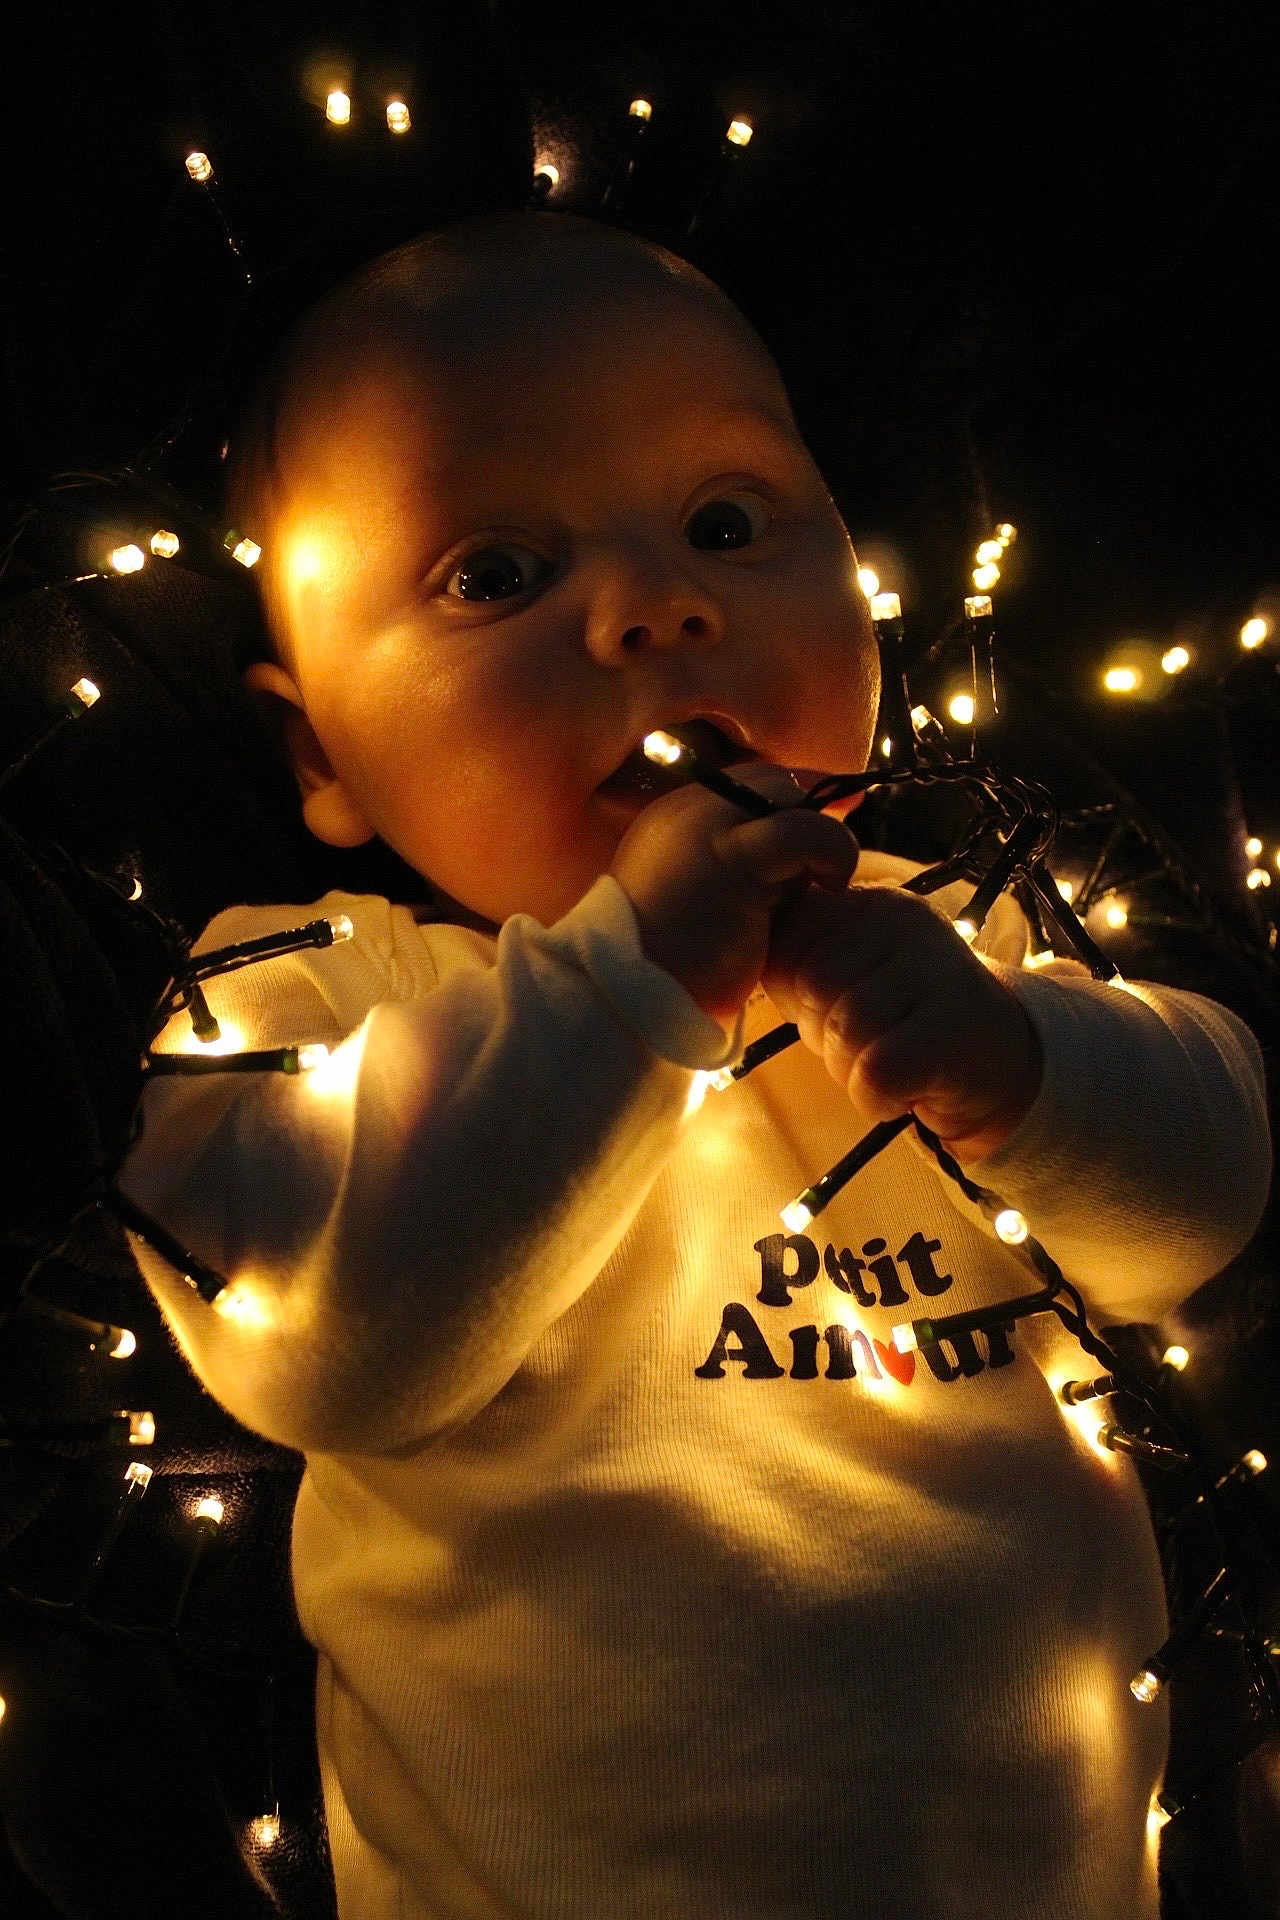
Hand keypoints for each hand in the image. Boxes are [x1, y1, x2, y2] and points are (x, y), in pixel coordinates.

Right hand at [610, 766, 858, 1025]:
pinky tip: (830, 887)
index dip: (791, 805)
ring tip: (822, 884)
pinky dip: (831, 852)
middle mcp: (685, 810)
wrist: (638, 997)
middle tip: (819, 870)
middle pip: (770, 779)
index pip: (748, 785)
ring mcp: (705, 826)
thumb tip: (826, 829)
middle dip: (806, 817)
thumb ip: (756, 864)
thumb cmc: (679, 967)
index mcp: (673, 819)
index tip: (825, 832)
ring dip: (819, 835)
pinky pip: (804, 830)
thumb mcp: (716, 901)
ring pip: (787, 792)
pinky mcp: (734, 856)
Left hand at [761, 881, 1043, 1162]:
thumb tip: (745, 961)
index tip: (833, 1010)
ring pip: (845, 1029)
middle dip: (823, 1034)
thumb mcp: (850, 981)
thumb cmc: (903, 1024)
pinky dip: (876, 1098)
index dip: (796, 992)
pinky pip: (877, 1070)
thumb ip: (801, 963)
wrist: (1000, 1067)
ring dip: (851, 1069)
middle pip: (814, 986)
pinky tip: (900, 1094)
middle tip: (865, 1046)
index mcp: (873, 905)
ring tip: (885, 1066)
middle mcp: (907, 923)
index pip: (792, 939)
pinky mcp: (954, 1027)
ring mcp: (937, 969)